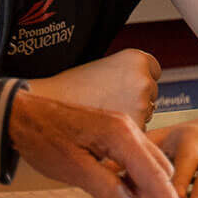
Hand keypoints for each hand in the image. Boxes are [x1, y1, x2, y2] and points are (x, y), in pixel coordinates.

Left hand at [8, 89, 184, 197]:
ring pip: (149, 163)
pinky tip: (108, 178)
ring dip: (138, 184)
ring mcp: (123, 129)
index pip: (154, 174)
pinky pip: (135, 157)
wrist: (23, 114)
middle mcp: (128, 129)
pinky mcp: (115, 133)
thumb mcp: (72, 169)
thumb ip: (105, 188)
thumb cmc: (44, 138)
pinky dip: (129, 174)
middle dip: (149, 192)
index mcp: (121, 136)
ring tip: (108, 190)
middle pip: (159, 169)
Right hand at [26, 49, 161, 127]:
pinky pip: (137, 136)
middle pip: (151, 95)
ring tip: (101, 119)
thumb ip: (127, 75)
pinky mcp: (133, 129)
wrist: (44, 110)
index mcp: (137, 59)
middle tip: (106, 106)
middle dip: (136, 102)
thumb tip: (141, 88)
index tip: (118, 88)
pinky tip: (102, 132)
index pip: (153, 72)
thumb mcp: (104, 67)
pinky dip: (124, 138)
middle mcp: (143, 80)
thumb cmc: (69, 90)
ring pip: (145, 117)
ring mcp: (140, 105)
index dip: (135, 82)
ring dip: (132, 120)